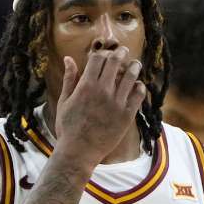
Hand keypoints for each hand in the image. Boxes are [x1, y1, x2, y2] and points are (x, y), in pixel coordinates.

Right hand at [54, 46, 145, 165]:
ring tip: (134, 65)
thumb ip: (69, 79)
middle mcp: (103, 91)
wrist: (78, 152)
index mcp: (85, 86)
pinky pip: (139, 94)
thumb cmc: (68, 128)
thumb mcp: (64, 102)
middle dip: (120, 53)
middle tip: (123, 51)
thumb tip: (69, 59)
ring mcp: (116, 103)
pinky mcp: (127, 115)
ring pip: (131, 75)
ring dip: (134, 66)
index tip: (105, 53)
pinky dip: (139, 86)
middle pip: (115, 62)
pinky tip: (137, 85)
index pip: (98, 58)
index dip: (102, 53)